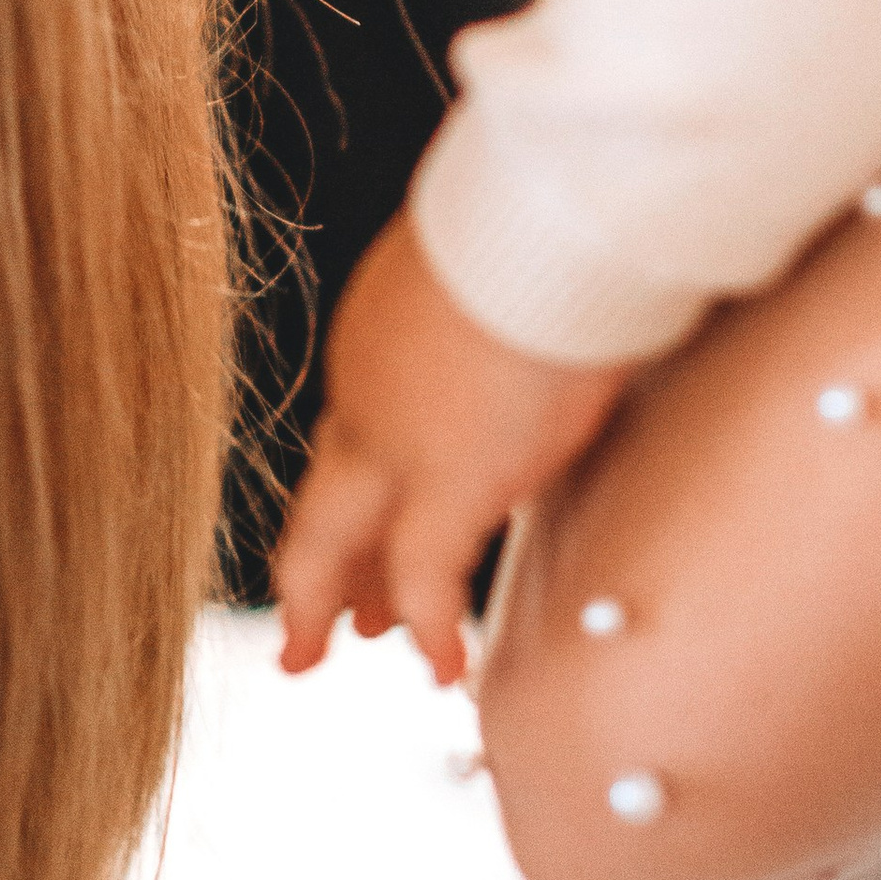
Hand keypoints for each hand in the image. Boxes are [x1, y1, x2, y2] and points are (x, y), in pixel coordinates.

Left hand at [275, 213, 629, 684]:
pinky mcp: (451, 481)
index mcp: (383, 331)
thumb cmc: (556, 212)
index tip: (371, 515)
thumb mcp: (514, 253)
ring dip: (333, 602)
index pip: (360, 425)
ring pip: (333, 543)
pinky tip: (440, 667)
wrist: (554, 215)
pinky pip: (426, 579)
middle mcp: (368, 391)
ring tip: (321, 651)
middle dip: (314, 566)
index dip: (361, 481)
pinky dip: (429, 626)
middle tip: (310, 624)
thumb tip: (570, 290)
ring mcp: (397, 441)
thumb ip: (514, 297)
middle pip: (322, 495)